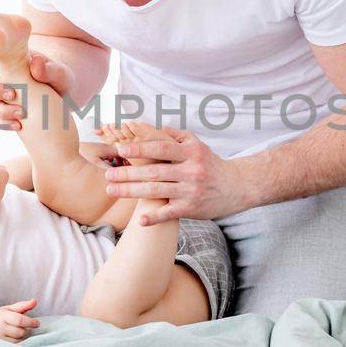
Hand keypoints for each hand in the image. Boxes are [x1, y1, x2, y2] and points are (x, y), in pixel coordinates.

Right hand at [0, 49, 73, 131]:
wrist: (65, 101)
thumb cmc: (62, 81)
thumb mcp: (61, 74)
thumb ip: (50, 70)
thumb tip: (35, 64)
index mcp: (11, 59)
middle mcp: (1, 75)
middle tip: (12, 95)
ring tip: (21, 116)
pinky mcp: (3, 110)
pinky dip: (2, 123)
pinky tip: (19, 126)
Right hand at [0, 298, 39, 341]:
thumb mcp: (8, 309)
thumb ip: (22, 306)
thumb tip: (35, 301)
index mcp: (2, 316)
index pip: (19, 320)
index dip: (30, 322)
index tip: (37, 323)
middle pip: (21, 332)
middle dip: (26, 329)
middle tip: (23, 326)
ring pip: (18, 339)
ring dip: (21, 336)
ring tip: (16, 331)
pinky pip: (14, 345)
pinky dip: (17, 342)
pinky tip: (13, 337)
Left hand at [102, 127, 252, 224]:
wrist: (238, 186)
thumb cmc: (211, 164)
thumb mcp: (197, 145)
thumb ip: (174, 136)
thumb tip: (151, 126)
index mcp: (190, 152)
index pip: (161, 148)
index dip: (140, 148)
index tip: (120, 150)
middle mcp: (191, 171)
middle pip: (154, 171)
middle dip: (128, 173)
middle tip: (107, 175)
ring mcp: (191, 191)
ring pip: (157, 191)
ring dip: (131, 192)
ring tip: (112, 190)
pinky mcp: (192, 209)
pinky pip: (169, 213)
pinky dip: (154, 217)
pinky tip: (139, 220)